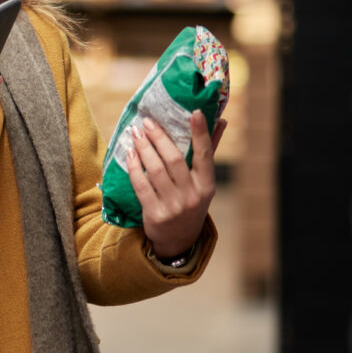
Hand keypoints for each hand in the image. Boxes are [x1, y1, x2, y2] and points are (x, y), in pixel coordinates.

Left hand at [126, 110, 226, 258]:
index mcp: (207, 185)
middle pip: (174, 160)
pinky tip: (130, 154)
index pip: (206, 155)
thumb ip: (209, 152)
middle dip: (159, 137)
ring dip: (144, 148)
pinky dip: (134, 167)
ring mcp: (173, 206)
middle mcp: (192, 195)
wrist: (178, 240)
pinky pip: (141, 185)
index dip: (201, 133)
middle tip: (146, 122)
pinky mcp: (155, 213)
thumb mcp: (203, 182)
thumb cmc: (191, 202)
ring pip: (155, 170)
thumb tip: (221, 121)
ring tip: (135, 134)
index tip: (195, 112)